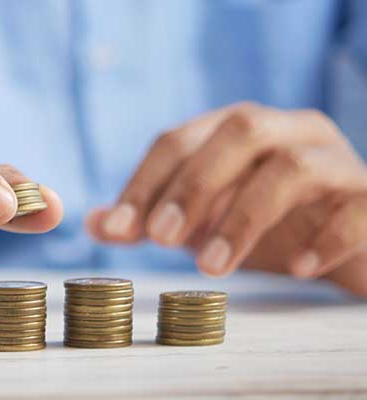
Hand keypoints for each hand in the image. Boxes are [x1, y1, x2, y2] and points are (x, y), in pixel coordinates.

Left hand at [87, 102, 366, 295]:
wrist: (345, 244)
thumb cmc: (268, 228)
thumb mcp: (204, 223)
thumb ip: (154, 219)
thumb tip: (94, 223)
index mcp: (239, 132)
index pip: (180, 139)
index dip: (145, 181)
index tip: (117, 228)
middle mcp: (287, 132)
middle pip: (239, 131)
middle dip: (193, 185)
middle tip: (160, 239)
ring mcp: (334, 161)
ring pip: (291, 167)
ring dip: (243, 217)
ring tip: (212, 267)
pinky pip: (355, 207)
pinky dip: (324, 237)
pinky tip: (297, 268)